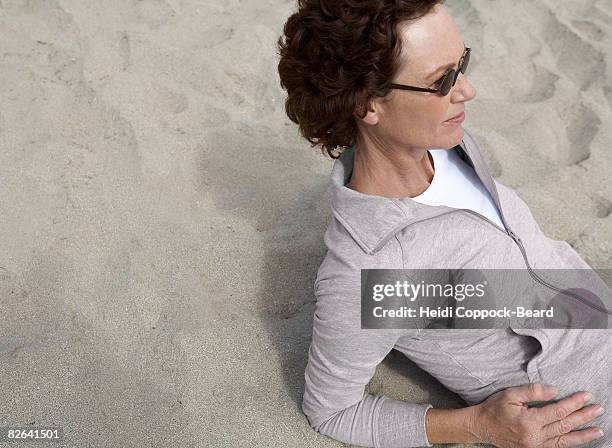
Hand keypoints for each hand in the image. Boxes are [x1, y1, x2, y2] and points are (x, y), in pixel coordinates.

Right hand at [470, 383, 604, 446]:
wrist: (481, 427)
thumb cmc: (494, 408)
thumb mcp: (510, 394)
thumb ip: (533, 391)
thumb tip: (556, 391)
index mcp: (528, 421)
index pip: (557, 411)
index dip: (573, 403)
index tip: (586, 396)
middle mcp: (534, 437)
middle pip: (564, 425)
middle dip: (583, 416)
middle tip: (598, 409)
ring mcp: (535, 447)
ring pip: (564, 440)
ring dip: (583, 435)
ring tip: (598, 430)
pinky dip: (570, 443)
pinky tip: (579, 439)